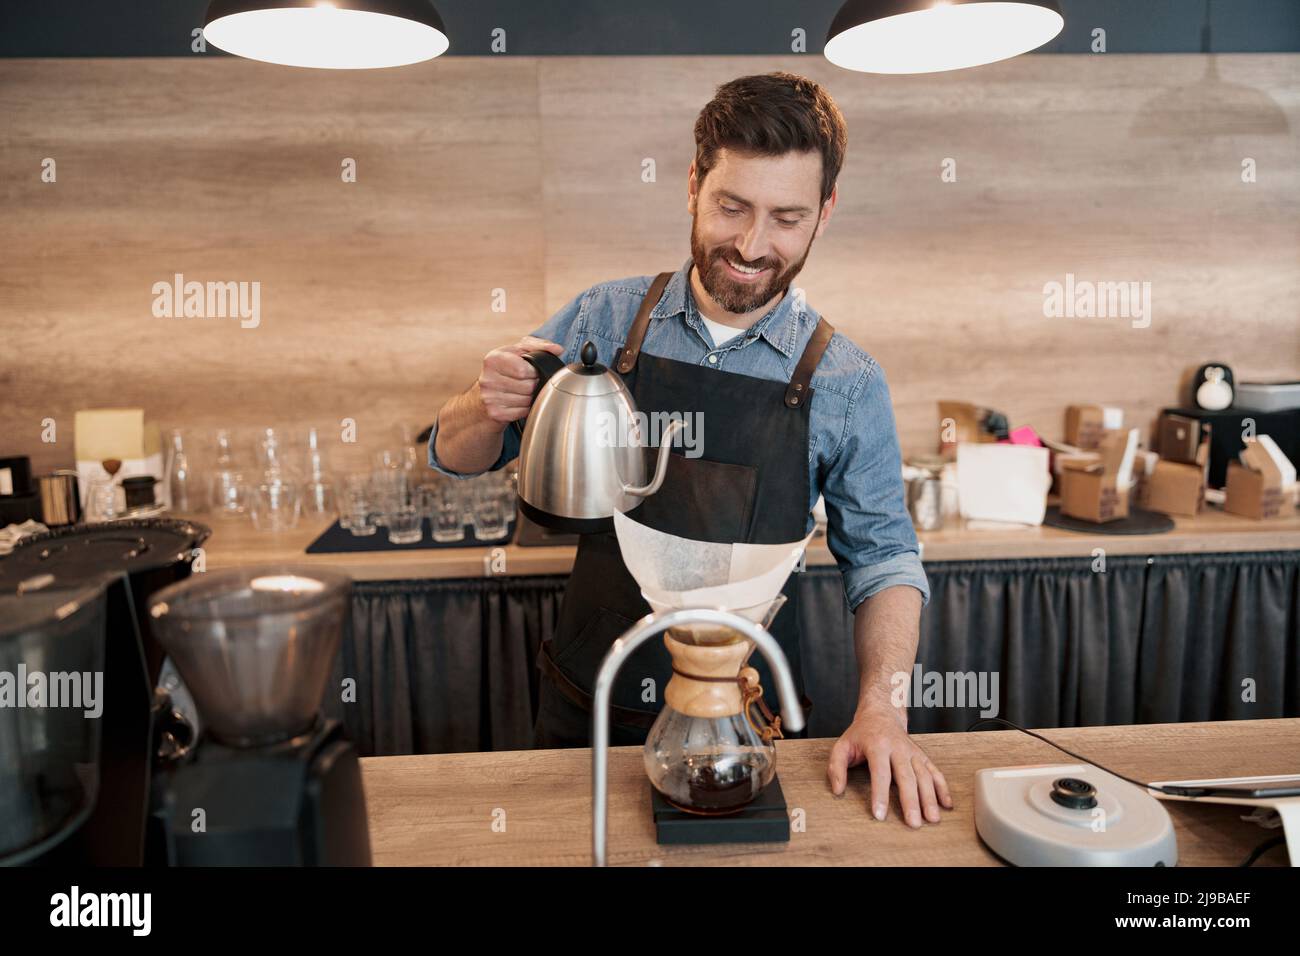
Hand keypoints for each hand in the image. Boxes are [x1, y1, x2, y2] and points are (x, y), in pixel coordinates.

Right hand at [475, 335, 564, 426]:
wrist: (483, 394)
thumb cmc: (504, 370)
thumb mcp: (518, 352)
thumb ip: (539, 346)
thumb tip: (557, 349)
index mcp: (493, 359)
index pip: (524, 370)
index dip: (534, 371)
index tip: (532, 370)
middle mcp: (488, 379)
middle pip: (528, 387)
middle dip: (534, 384)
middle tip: (528, 382)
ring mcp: (489, 397)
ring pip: (527, 401)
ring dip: (531, 397)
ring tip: (522, 391)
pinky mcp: (495, 413)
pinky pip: (522, 412)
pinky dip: (525, 408)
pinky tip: (518, 402)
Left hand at [827, 702, 952, 826]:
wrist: (882, 713)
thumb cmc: (861, 734)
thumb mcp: (842, 746)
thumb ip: (836, 767)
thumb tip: (837, 790)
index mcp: (877, 745)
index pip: (880, 773)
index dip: (880, 795)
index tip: (880, 815)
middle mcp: (898, 748)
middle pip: (906, 777)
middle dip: (911, 801)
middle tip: (913, 823)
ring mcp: (913, 752)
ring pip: (924, 776)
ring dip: (930, 798)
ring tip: (932, 819)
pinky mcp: (922, 756)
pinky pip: (935, 772)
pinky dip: (943, 788)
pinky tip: (946, 804)